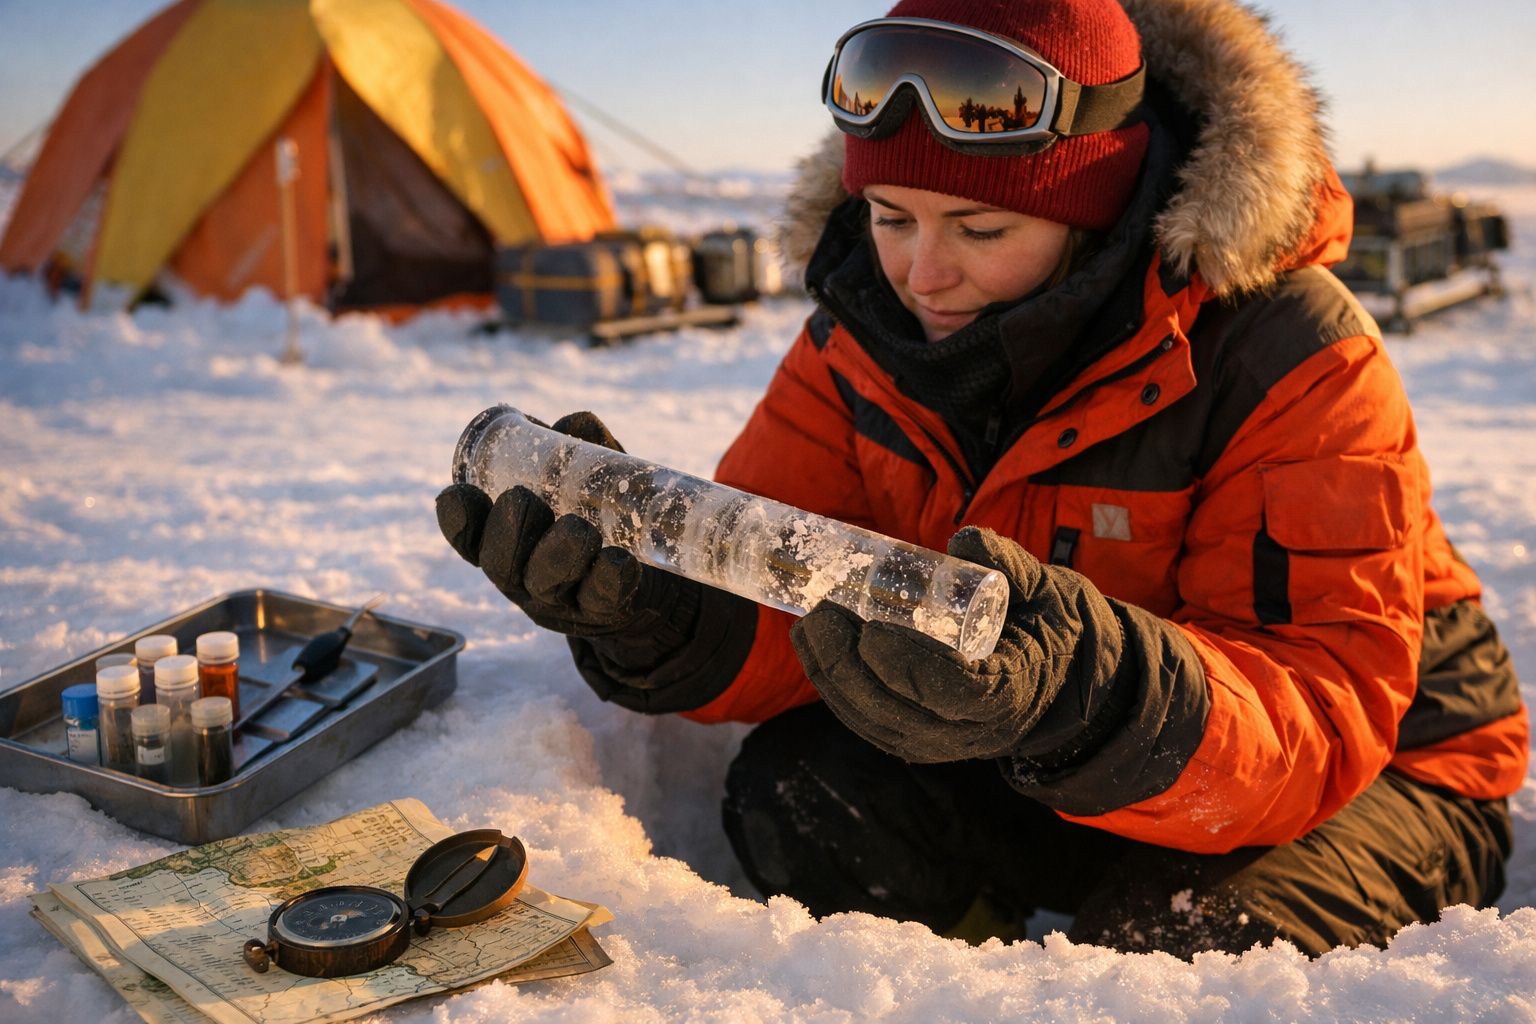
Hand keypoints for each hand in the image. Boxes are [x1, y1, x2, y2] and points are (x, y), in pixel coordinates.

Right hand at [437, 411, 667, 637]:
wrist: (653, 576)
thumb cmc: (606, 521)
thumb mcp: (590, 485)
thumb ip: (580, 452)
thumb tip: (574, 422)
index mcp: (507, 543)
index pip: (469, 538)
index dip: (459, 519)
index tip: (460, 492)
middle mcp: (526, 576)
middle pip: (501, 564)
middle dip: (509, 531)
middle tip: (523, 499)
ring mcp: (564, 601)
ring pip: (546, 584)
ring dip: (558, 553)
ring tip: (579, 528)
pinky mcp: (607, 612)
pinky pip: (603, 600)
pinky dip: (610, 577)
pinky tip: (619, 559)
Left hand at [789, 526, 1126, 763]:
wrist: (1060, 682)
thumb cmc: (1051, 628)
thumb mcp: (1048, 593)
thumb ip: (1012, 563)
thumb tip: (966, 539)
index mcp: (1010, 695)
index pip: (951, 694)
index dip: (906, 667)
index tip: (871, 630)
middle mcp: (969, 733)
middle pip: (894, 712)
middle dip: (846, 666)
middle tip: (820, 612)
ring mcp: (937, 743)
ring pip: (871, 720)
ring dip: (830, 675)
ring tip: (807, 625)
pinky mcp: (913, 738)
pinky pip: (866, 720)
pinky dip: (835, 688)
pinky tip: (815, 649)